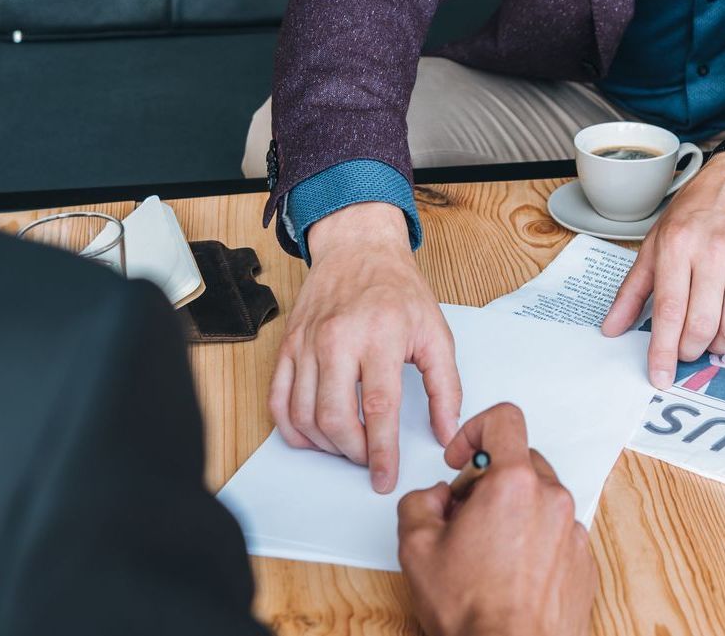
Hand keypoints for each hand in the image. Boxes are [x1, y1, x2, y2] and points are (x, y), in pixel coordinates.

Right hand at [269, 201, 461, 492]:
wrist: (357, 248)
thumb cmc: (397, 288)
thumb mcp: (435, 330)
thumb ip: (445, 386)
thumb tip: (446, 432)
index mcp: (379, 335)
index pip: (378, 408)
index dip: (381, 452)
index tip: (385, 477)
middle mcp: (338, 338)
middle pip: (335, 418)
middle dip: (352, 453)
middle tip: (368, 459)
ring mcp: (307, 342)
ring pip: (304, 415)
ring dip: (324, 444)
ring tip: (346, 446)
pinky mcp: (288, 345)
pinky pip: (278, 399)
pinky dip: (291, 428)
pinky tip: (311, 435)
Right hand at [398, 403, 595, 635]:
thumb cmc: (474, 612)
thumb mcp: (417, 546)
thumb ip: (420, 501)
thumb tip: (436, 498)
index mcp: (513, 484)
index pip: (504, 419)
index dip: (475, 430)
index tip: (462, 459)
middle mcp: (551, 500)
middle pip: (521, 460)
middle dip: (491, 479)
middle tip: (467, 514)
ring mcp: (572, 532)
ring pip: (540, 498)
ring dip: (514, 511)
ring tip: (490, 551)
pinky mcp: (584, 563)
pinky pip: (557, 532)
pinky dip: (535, 541)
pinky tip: (512, 573)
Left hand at [600, 153, 724, 388]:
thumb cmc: (699, 210)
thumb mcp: (657, 240)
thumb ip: (633, 288)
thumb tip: (611, 328)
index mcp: (677, 246)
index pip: (667, 311)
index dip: (662, 351)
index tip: (659, 377)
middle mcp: (713, 254)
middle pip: (700, 326)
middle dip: (690, 350)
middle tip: (687, 350)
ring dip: (720, 347)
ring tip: (712, 338)